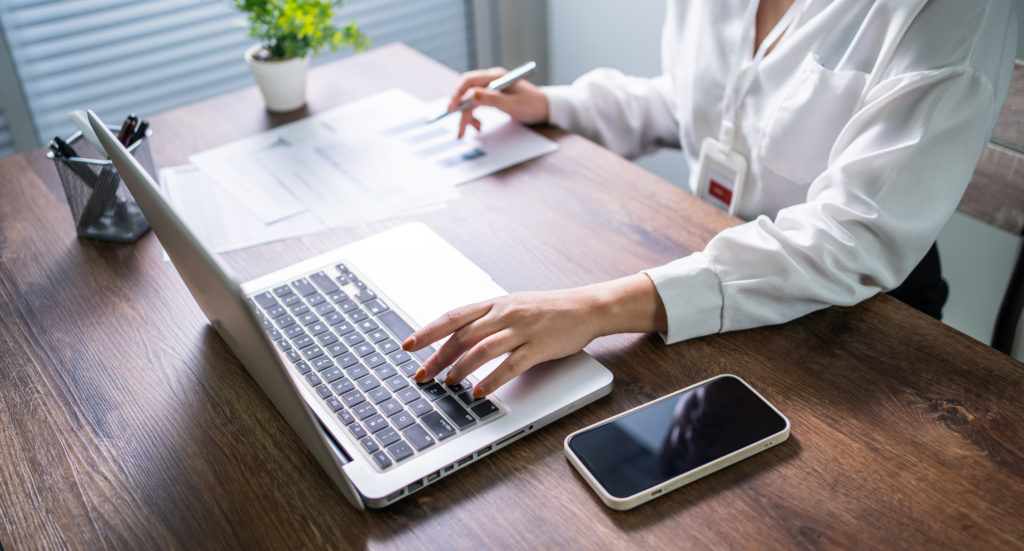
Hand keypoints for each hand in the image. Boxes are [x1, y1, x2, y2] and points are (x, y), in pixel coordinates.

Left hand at [402, 274, 667, 396]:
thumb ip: (487, 320)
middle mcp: (505, 313)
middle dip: (438, 357)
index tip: (408, 345)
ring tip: (448, 383)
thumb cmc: (548, 310)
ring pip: (482, 349)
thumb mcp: (513, 308)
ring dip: (461, 368)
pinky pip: (510, 365)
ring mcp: (522, 329)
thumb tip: (455, 339)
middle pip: (462, 336)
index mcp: (495, 303)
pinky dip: (491, 380)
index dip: (427, 331)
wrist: (587, 307)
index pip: (453, 317)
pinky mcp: (538, 346)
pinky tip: (480, 391)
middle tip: (423, 374)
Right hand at [448, 67, 549, 138]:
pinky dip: (475, 116)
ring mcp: (491, 88)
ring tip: (474, 130)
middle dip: (462, 112)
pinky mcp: (492, 96)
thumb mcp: (512, 105)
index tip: (452, 109)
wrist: (545, 108)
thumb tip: (471, 95)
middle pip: (468, 93)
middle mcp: (491, 79)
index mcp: (496, 76)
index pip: (469, 80)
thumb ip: (491, 99)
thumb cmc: (532, 105)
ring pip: (471, 101)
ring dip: (468, 116)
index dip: (457, 94)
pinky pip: (477, 105)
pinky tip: (479, 126)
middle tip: (461, 131)